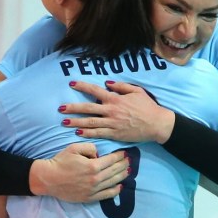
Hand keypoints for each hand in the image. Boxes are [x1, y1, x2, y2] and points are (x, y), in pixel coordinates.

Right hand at [30, 143, 128, 202]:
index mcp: (93, 165)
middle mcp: (96, 179)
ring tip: (128, 171)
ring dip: (122, 176)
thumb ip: (90, 147)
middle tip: (130, 160)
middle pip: (115, 171)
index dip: (120, 156)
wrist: (48, 178)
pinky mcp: (89, 197)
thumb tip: (99, 154)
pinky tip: (120, 187)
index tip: (125, 152)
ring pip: (113, 182)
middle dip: (124, 164)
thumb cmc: (60, 161)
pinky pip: (106, 195)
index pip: (112, 160)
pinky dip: (115, 191)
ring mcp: (93, 190)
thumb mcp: (74, 148)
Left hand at [59, 81, 175, 143]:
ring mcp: (112, 123)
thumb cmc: (147, 106)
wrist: (157, 124)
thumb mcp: (136, 91)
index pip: (95, 90)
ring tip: (64, 122)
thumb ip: (120, 86)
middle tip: (60, 108)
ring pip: (90, 122)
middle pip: (88, 108)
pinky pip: (98, 133)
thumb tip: (107, 83)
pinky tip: (78, 133)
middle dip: (73, 108)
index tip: (71, 84)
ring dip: (76, 122)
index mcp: (115, 99)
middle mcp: (111, 111)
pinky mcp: (115, 134)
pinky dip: (87, 133)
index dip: (82, 86)